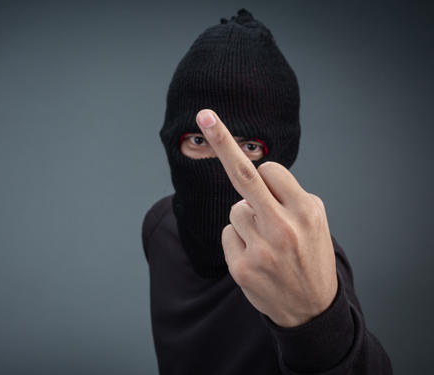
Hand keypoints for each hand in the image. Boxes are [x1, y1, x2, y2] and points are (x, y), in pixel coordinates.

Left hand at [195, 109, 337, 327]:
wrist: (312, 308)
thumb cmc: (310, 254)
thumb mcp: (315, 221)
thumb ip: (288, 195)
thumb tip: (252, 173)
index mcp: (307, 210)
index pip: (269, 170)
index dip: (265, 176)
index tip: (237, 143)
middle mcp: (284, 227)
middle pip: (245, 176)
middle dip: (223, 142)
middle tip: (206, 115)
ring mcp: (261, 249)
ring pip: (235, 210)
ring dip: (247, 219)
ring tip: (269, 243)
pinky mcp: (241, 268)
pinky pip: (228, 234)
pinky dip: (239, 241)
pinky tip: (258, 258)